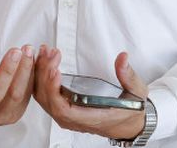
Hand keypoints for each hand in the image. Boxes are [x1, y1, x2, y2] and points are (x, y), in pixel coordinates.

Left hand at [33, 45, 148, 139]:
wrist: (128, 124)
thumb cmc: (131, 110)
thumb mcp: (136, 92)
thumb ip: (128, 75)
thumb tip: (122, 58)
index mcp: (93, 117)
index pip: (65, 110)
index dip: (55, 91)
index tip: (55, 71)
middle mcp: (76, 120)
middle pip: (49, 101)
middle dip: (46, 75)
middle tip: (51, 54)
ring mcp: (67, 116)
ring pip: (44, 98)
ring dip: (41, 74)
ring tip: (45, 53)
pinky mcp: (64, 110)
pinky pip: (45, 97)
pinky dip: (41, 78)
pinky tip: (43, 61)